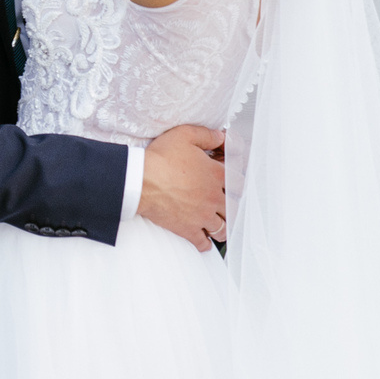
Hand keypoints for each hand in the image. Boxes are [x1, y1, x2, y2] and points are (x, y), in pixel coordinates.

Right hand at [137, 124, 226, 250]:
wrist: (141, 181)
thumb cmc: (160, 158)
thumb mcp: (184, 135)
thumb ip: (206, 135)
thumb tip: (221, 136)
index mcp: (216, 174)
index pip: (238, 181)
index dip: (237, 182)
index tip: (233, 184)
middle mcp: (214, 197)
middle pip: (233, 207)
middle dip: (232, 207)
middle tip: (228, 208)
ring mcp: (203, 215)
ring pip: (223, 228)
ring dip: (222, 228)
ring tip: (219, 227)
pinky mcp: (189, 229)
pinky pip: (203, 242)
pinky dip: (205, 243)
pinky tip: (204, 241)